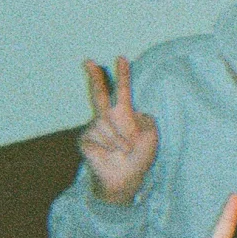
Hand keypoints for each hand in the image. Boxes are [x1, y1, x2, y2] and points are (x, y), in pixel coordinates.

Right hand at [78, 58, 159, 206]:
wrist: (126, 178)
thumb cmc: (140, 157)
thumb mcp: (151, 135)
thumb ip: (145, 118)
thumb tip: (132, 113)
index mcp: (124, 114)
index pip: (122, 91)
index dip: (122, 75)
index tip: (122, 58)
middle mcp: (107, 118)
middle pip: (98, 93)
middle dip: (94, 76)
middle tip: (88, 60)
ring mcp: (94, 128)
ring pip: (106, 123)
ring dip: (120, 138)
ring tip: (124, 150)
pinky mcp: (85, 139)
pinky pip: (98, 135)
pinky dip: (109, 145)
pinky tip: (110, 154)